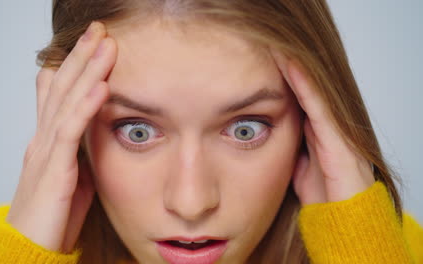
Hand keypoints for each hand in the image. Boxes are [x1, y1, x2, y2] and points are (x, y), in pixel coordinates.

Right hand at [6, 21, 116, 252]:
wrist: (30, 248)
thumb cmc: (51, 215)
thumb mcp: (71, 175)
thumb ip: (79, 151)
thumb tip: (95, 134)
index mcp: (49, 140)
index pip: (60, 93)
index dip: (75, 66)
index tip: (94, 44)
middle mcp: (44, 139)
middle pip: (62, 89)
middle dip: (81, 57)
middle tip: (98, 30)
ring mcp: (45, 152)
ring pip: (67, 102)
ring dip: (87, 71)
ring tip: (105, 45)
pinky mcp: (54, 171)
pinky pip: (70, 133)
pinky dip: (85, 107)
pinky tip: (101, 87)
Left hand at [271, 49, 375, 205]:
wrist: (344, 222)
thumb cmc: (324, 197)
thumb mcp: (298, 167)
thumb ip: (291, 149)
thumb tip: (272, 138)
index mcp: (317, 133)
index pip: (297, 98)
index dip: (283, 79)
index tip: (262, 62)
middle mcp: (328, 126)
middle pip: (306, 90)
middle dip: (288, 69)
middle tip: (268, 46)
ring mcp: (335, 130)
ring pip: (313, 91)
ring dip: (295, 69)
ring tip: (277, 47)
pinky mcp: (339, 138)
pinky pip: (319, 105)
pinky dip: (305, 85)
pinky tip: (292, 66)